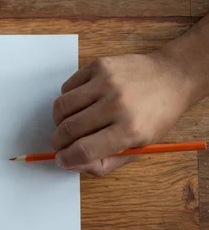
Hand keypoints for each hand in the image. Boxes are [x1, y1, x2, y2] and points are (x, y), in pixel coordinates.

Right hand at [52, 52, 192, 175]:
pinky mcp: (98, 66)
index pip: (84, 150)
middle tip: (61, 143)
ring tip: (69, 123)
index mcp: (131, 130)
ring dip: (59, 120)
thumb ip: (104, 162)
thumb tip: (71, 163)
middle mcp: (117, 104)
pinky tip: (80, 103)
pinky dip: (67, 100)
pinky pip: (66, 88)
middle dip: (58, 141)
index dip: (66, 159)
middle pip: (68, 129)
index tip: (62, 159)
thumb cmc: (155, 115)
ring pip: (61, 107)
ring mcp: (106, 82)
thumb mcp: (138, 148)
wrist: (172, 77)